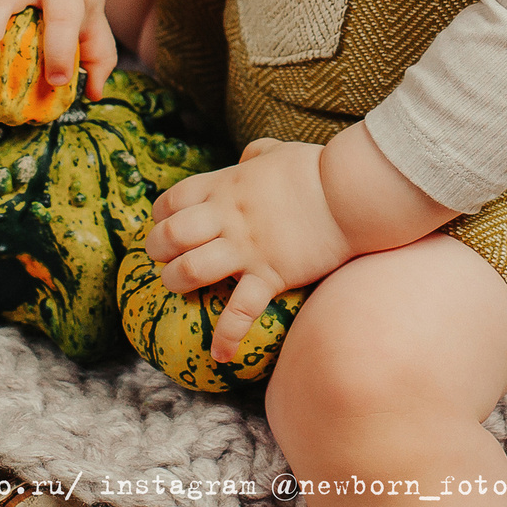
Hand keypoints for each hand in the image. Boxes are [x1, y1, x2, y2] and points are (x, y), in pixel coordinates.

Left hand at [146, 140, 353, 360]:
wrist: (349, 193)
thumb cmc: (316, 169)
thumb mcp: (278, 152)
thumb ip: (257, 154)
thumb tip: (249, 155)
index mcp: (226, 186)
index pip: (173, 200)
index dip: (160, 215)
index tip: (162, 225)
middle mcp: (228, 217)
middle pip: (170, 236)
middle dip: (157, 251)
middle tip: (162, 260)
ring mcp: (247, 248)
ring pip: (190, 271)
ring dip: (177, 283)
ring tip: (180, 290)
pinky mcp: (271, 274)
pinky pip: (240, 311)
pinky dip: (227, 336)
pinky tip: (220, 354)